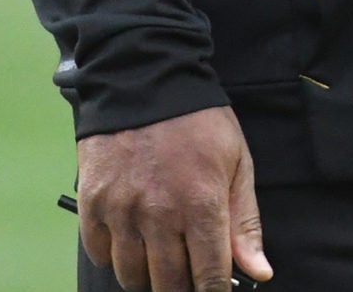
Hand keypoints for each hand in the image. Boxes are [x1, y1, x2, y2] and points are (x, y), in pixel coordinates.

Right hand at [74, 105, 272, 289]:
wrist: (146, 80)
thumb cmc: (199, 122)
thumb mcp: (237, 163)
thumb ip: (245, 222)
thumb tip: (259, 272)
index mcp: (202, 204)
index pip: (209, 276)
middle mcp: (159, 214)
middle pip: (168, 283)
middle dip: (182, 287)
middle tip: (188, 276)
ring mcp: (122, 211)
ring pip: (132, 275)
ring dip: (149, 275)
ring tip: (161, 257)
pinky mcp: (93, 203)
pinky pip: (101, 253)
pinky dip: (116, 256)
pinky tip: (132, 239)